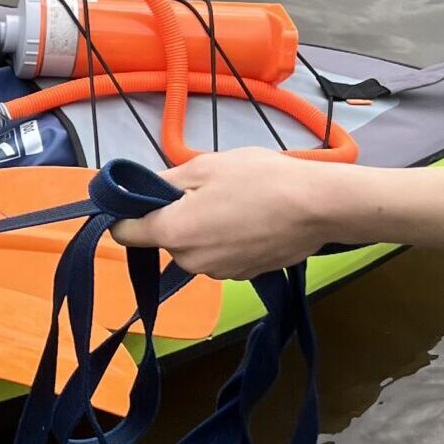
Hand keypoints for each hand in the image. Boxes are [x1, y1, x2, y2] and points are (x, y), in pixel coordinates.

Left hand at [108, 149, 339, 279]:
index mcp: (172, 232)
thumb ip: (164, 181)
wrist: (319, 207)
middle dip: (176, 217)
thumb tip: (140, 190)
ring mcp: (217, 272)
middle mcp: (189, 261)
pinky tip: (252, 221)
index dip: (127, 214)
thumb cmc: (262, 179)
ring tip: (236, 204)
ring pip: (194, 248)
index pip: (124, 233)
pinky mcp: (241, 276)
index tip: (141, 199)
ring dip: (204, 229)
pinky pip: (220, 256)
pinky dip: (227, 241)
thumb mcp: (206, 166)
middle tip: (207, 191)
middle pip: (164, 239)